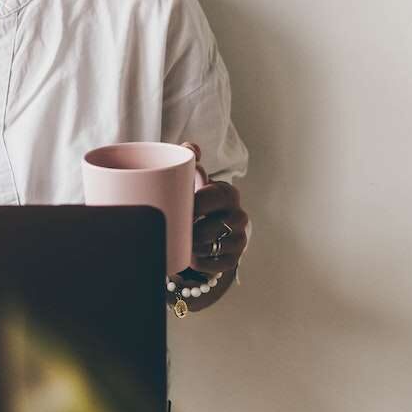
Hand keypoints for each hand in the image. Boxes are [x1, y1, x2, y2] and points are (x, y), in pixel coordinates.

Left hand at [179, 141, 249, 283]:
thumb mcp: (193, 181)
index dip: (195, 205)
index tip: (177, 210)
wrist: (206, 229)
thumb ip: (190, 161)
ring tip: (177, 244)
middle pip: (212, 227)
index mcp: (228, 193)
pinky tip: (189, 257)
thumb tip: (191, 146)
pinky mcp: (234, 259)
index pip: (215, 197)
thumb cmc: (196, 201)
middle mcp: (239, 216)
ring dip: (191, 248)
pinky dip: (199, 263)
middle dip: (190, 232)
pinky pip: (215, 265)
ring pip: (211, 247)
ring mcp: (239, 239)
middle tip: (171, 232)